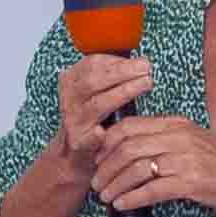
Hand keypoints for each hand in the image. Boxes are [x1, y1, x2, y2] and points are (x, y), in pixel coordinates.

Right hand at [51, 51, 151, 183]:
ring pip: (96, 105)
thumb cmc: (93, 119)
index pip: (91, 64)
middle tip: (146, 68)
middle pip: (93, 81)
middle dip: (122, 72)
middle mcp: (70, 99)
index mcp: (72, 82)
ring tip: (146, 84)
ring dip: (123, 93)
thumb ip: (113, 77)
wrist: (73, 155)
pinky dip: (96, 134)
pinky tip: (103, 131)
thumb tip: (141, 63)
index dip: (117, 60)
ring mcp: (74, 121)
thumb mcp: (96, 92)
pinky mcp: (79, 143)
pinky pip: (89, 137)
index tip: (139, 62)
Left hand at [94, 116, 215, 216]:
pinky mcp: (192, 182)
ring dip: (116, 185)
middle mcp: (180, 138)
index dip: (107, 144)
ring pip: (136, 169)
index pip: (130, 127)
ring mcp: (186, 160)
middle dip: (106, 167)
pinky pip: (153, 190)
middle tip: (97, 183)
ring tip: (105, 197)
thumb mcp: (192, 142)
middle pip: (128, 148)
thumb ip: (164, 140)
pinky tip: (123, 205)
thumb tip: (127, 149)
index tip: (97, 159)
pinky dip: (133, 198)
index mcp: (177, 125)